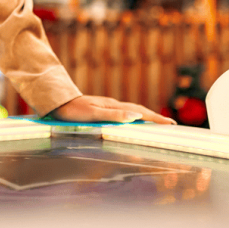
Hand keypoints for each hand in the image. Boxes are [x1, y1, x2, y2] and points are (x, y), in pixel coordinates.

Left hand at [50, 95, 175, 124]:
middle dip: (154, 117)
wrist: (57, 103)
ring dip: (145, 117)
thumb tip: (136, 116)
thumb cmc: (73, 111)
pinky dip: (133, 117)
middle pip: (138, 110)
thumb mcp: (93, 114)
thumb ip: (114, 115)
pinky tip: (132, 121)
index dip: (155, 118)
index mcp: (113, 106)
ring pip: (131, 111)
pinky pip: (122, 113)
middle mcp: (112, 105)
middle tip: (170, 124)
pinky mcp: (100, 109)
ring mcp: (106, 106)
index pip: (139, 112)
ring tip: (156, 122)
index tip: (171, 124)